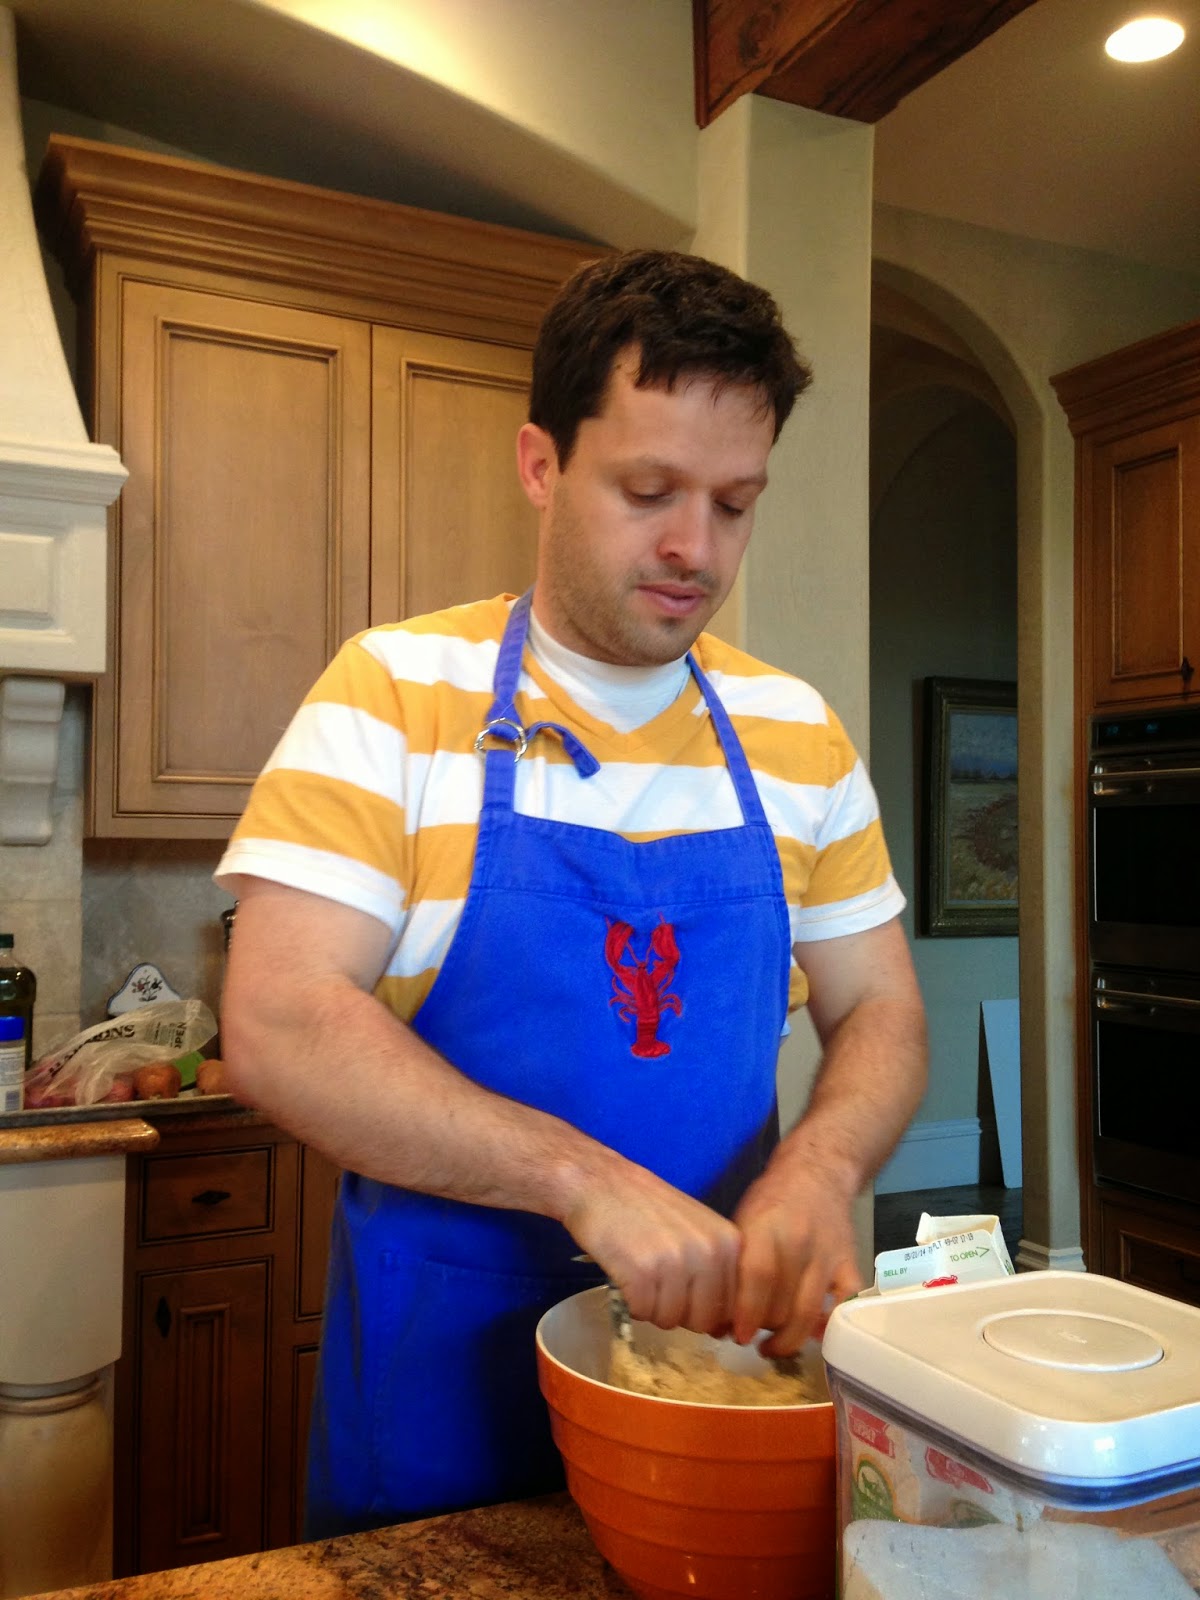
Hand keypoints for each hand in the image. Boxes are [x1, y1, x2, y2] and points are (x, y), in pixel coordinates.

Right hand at [563, 1163, 740, 1337]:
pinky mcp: (642, 1274)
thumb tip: (726, 1327)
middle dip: (679, 1312)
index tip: (687, 1295)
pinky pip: (643, 1313)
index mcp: (729, 1243)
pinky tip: (626, 1275)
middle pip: (703, 1321)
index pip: (732, 1308)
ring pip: (671, 1321)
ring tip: (641, 1273)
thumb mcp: (699, 1229)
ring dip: (653, 1307)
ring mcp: (675, 1263)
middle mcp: (709, 1252)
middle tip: (659, 1282)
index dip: (706, 1309)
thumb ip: (718, 1271)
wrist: (599, 1183)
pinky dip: (632, 1303)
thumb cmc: (647, 1208)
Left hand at [730, 1156, 862, 1356]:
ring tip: (773, 1347)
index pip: (758, 1277)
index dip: (747, 1313)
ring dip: (790, 1338)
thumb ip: (735, 1264)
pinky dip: (828, 1326)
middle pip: (781, 1303)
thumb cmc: (772, 1198)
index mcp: (767, 1227)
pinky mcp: (850, 1264)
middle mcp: (799, 1242)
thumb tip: (721, 1316)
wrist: (819, 1173)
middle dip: (763, 1328)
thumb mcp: (743, 1220)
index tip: (739, 1336)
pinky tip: (810, 1335)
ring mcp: (827, 1255)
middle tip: (750, 1337)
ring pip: (810, 1313)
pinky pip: (842, 1306)